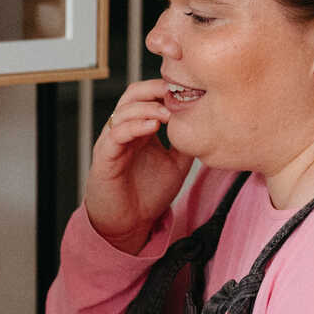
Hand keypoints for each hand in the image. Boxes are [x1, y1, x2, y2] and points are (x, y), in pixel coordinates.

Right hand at [84, 77, 193, 253]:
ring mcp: (113, 141)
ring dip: (148, 107)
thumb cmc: (147, 196)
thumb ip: (187, 144)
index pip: (148, 95)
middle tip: (177, 94)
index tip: (188, 90)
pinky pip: (116, 133)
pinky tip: (153, 127)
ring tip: (168, 113)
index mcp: (140, 129)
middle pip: (133, 93)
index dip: (166, 88)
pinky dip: (134, 125)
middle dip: (155, 88)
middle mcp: (125, 130)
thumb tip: (208, 126)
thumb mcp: (177, 165)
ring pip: (124, 109)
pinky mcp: (105, 156)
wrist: (129, 225)